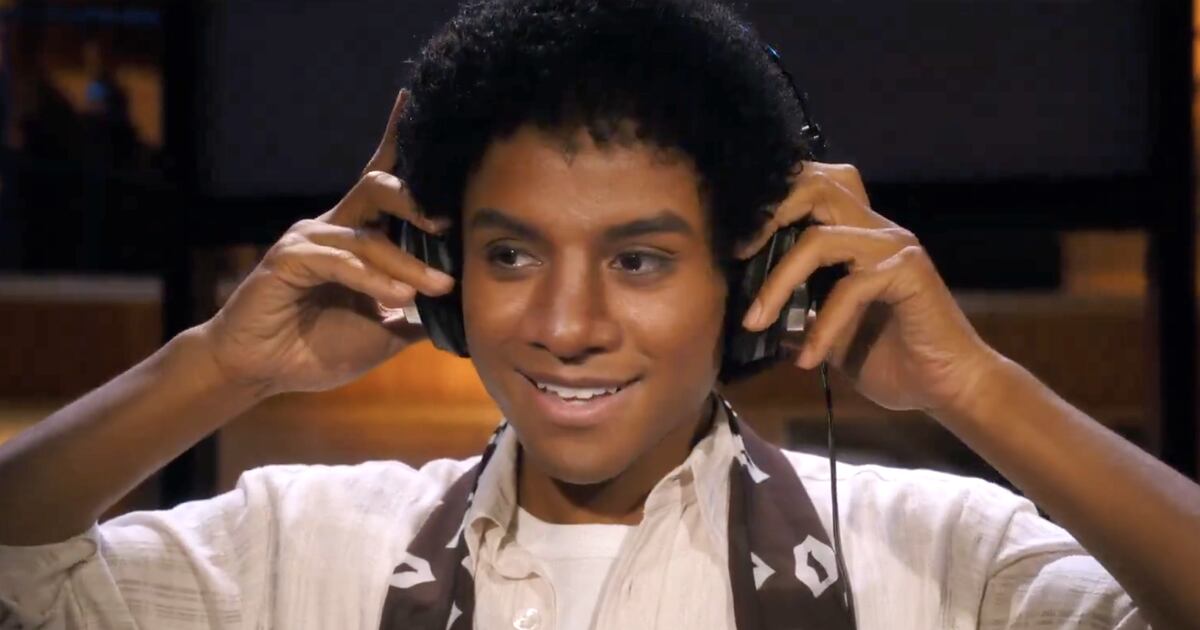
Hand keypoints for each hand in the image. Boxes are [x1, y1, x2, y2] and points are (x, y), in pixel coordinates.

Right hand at [197, 90, 452, 398]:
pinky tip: (396, 298)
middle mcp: (333, 226)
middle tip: (452, 222)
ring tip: (438, 286)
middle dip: (418, 200)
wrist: (262, 372)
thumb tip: (467, 311)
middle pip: (379, 188)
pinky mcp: (288, 261)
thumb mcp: (386, 330)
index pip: (383, 179)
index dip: (399, 139)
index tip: (420, 104)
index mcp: (357, 233)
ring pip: (368, 236)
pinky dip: (373, 280)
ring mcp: (308, 240)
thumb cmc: (320, 346)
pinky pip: (340, 261)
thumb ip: (422, 315)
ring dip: (408, 263)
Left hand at [737, 162, 997, 415]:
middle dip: (770, 213)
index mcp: (855, 236)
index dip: (771, 202)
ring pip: (819, 238)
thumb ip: (796, 314)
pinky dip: (822, 325)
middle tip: (737, 254)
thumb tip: (749, 314)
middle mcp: (874, 229)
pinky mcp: (908, 271)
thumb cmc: (891, 359)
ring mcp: (894, 246)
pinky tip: (807, 358)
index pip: (811, 189)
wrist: (947, 386)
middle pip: (816, 185)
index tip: (731, 241)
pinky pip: (850, 286)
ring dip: (778, 282)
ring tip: (754, 321)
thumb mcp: (826, 335)